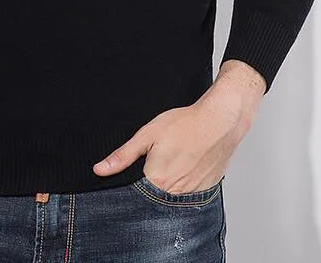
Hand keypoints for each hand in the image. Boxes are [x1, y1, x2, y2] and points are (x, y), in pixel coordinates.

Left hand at [92, 68, 263, 193]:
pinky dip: (184, 185)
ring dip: (167, 188)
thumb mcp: (148, 134)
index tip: (131, 178)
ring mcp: (192, 194)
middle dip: (149, 187)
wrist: (220, 120)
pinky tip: (186, 167)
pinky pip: (189, 195)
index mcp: (157, 180)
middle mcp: (174, 193)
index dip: (130, 187)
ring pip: (172, 199)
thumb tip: (100, 169)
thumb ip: (123, 155)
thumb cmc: (185, 124)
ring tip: (173, 163)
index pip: (135, 196)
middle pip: (154, 199)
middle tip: (158, 163)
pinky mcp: (205, 190)